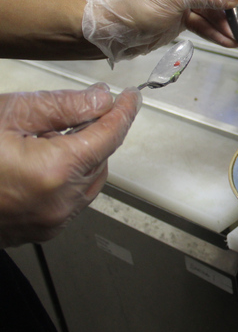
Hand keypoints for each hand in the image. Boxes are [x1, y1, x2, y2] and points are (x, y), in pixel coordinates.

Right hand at [0, 84, 140, 247]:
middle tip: (65, 116)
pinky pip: (71, 200)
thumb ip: (62, 106)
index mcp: (54, 172)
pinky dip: (66, 179)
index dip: (123, 113)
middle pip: (101, 159)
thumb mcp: (8, 114)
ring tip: (42, 140)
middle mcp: (59, 204)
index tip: (131, 99)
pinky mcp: (40, 232)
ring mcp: (50, 223)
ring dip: (80, 158)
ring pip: (89, 182)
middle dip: (92, 134)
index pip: (109, 136)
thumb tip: (101, 100)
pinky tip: (37, 163)